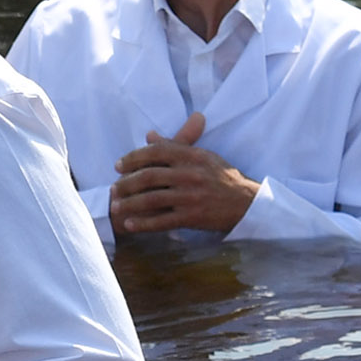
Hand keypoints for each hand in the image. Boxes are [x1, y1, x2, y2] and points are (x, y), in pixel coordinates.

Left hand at [110, 114, 259, 235]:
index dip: (133, 157)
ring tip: (116, 207)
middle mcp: (190, 174)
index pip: (156, 151)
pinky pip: (162, 221)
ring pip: (152, 199)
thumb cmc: (223, 177)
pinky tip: (130, 225)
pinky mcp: (192, 217)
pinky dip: (144, 224)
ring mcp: (190, 197)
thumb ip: (175, 145)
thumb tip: (148, 135)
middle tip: (113, 188)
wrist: (247, 203)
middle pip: (149, 176)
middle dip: (126, 183)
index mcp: (192, 156)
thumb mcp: (202, 156)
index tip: (119, 165)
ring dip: (130, 204)